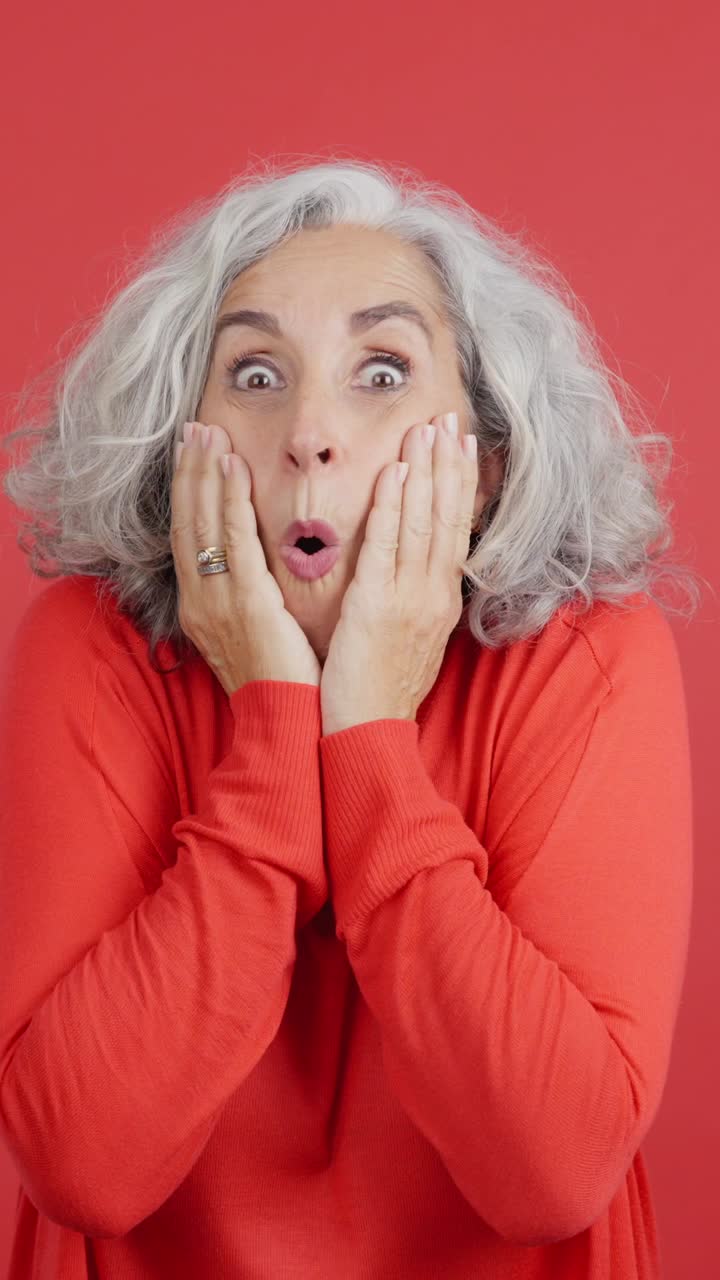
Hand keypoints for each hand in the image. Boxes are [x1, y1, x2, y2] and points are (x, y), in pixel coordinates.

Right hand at [171, 421, 321, 694]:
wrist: (284, 723)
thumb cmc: (280, 683)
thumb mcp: (253, 635)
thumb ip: (248, 599)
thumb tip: (257, 571)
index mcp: (201, 607)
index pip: (188, 538)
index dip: (188, 495)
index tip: (192, 456)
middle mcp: (201, 600)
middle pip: (187, 522)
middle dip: (189, 474)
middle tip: (193, 431)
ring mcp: (218, 600)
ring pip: (204, 524)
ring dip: (205, 474)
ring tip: (208, 434)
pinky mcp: (246, 601)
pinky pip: (234, 540)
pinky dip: (229, 500)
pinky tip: (233, 467)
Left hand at [320, 412, 482, 734]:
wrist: (367, 736)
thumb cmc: (379, 693)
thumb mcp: (409, 642)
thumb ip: (412, 602)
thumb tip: (412, 572)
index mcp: (440, 603)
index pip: (454, 531)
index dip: (459, 485)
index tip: (460, 444)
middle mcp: (433, 596)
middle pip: (446, 519)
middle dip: (448, 465)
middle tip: (448, 416)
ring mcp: (409, 601)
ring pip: (422, 524)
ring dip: (426, 472)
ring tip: (427, 428)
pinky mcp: (376, 608)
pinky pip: (387, 548)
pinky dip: (394, 509)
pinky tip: (396, 474)